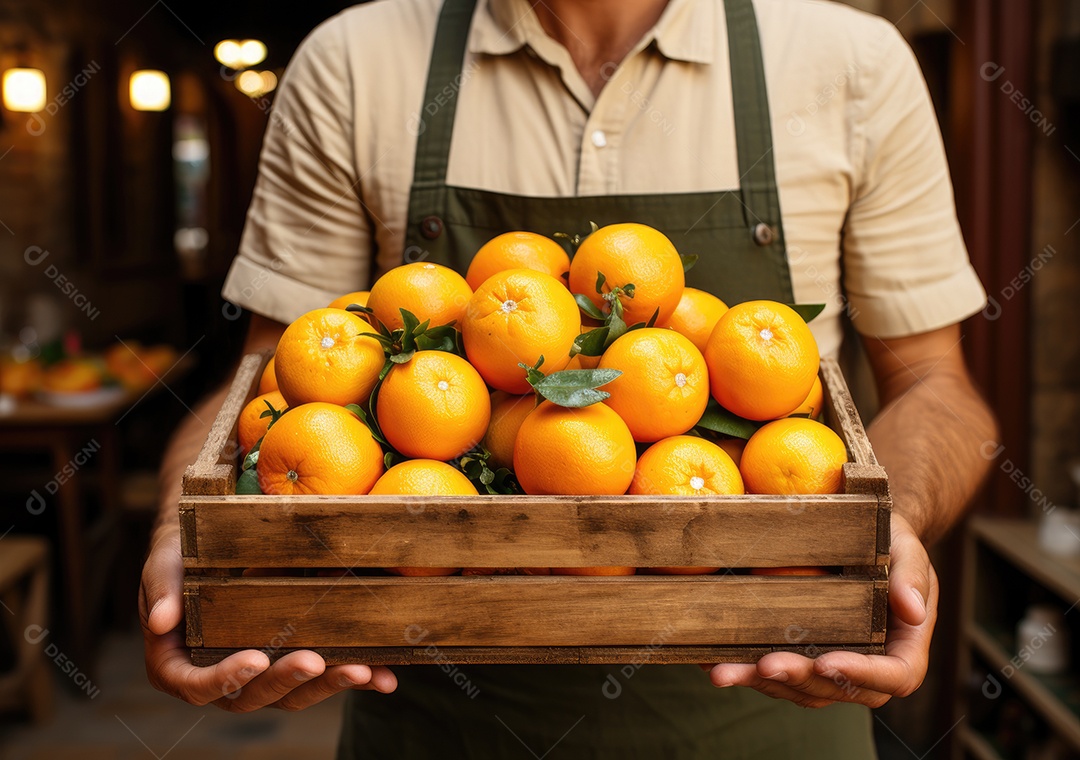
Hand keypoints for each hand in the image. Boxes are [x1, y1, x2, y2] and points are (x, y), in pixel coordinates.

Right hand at [140, 524, 397, 710]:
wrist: (210, 543)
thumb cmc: (180, 554)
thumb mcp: (164, 565)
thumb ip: (161, 589)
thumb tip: (160, 621)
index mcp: (180, 667)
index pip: (198, 687)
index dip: (226, 679)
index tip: (255, 660)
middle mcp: (223, 678)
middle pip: (254, 696)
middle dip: (288, 681)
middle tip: (316, 662)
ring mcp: (263, 673)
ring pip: (294, 693)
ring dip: (329, 684)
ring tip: (363, 671)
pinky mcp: (294, 661)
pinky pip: (325, 675)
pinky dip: (356, 678)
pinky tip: (384, 677)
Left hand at [703, 512, 936, 707]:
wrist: (863, 540)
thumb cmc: (891, 541)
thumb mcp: (908, 550)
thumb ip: (912, 577)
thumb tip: (912, 611)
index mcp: (903, 648)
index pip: (892, 676)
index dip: (859, 675)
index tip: (825, 660)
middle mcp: (866, 666)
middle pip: (836, 687)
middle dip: (798, 678)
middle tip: (765, 666)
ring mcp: (830, 666)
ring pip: (799, 688)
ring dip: (761, 682)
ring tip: (723, 671)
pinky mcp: (800, 657)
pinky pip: (775, 673)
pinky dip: (744, 669)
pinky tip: (709, 660)